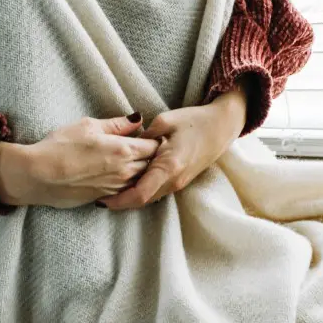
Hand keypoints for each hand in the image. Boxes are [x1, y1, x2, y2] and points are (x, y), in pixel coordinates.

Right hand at [0, 113, 159, 208]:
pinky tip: (118, 174)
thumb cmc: (60, 146)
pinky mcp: (106, 198)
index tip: (149, 135)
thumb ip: (117, 124)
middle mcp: (125, 171)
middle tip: (145, 148)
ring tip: (131, 160)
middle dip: (152, 157)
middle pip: (152, 165)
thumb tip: (137, 119)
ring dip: (142, 171)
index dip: (154, 139)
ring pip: (141, 179)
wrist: (38, 176)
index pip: (154, 146)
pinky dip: (129, 183)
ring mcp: (116, 187)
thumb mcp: (88, 126)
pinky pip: (127, 190)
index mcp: (124, 149)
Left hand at [100, 85, 247, 209]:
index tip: (102, 200)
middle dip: (121, 202)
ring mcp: (179, 183)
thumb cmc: (195, 121)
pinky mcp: (181, 181)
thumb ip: (143, 136)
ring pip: (150, 198)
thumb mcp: (165, 121)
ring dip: (131, 197)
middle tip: (100, 197)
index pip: (140, 194)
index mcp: (169, 166)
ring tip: (111, 191)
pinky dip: (142, 191)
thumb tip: (126, 145)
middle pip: (142, 200)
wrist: (222, 127)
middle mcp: (174, 180)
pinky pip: (157, 191)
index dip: (119, 201)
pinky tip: (130, 183)